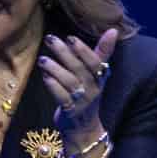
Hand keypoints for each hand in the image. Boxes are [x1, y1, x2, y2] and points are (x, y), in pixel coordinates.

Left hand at [40, 28, 118, 142]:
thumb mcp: (96, 74)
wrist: (83, 127)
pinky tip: (45, 77)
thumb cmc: (87, 94)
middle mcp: (92, 88)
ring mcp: (82, 100)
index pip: (94, 62)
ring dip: (55, 69)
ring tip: (42, 59)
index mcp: (100, 77)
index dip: (83, 50)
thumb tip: (113, 30)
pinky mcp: (70, 111)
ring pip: (69, 82)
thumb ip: (101, 52)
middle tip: (50, 39)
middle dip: (64, 53)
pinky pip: (62, 97)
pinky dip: (53, 86)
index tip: (70, 38)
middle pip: (79, 69)